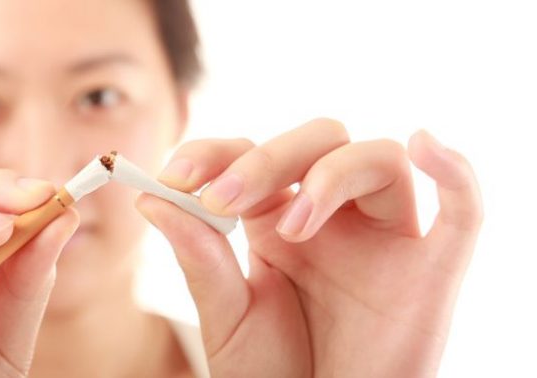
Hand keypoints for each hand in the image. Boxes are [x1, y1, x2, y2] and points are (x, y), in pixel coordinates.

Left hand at [137, 118, 482, 376]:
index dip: (214, 153)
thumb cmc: (272, 375)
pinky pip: (462, 209)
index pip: (252, 155)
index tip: (172, 176)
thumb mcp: (227, 315)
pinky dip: (455, 172)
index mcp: (277, 220)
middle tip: (220, 200)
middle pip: (315, 142)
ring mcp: (383, 238)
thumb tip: (151, 197)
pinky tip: (424, 145)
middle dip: (265, 160)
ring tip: (288, 230)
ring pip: (376, 159)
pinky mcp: (431, 270)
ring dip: (330, 174)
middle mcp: (332, 218)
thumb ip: (199, 255)